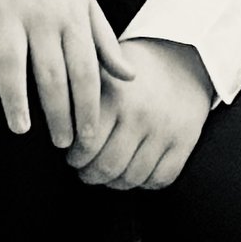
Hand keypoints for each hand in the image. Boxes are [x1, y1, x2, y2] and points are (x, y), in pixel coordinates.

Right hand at [0, 0, 133, 152]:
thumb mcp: (85, 4)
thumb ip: (105, 42)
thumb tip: (130, 77)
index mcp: (71, 18)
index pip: (85, 71)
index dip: (89, 106)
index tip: (90, 136)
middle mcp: (41, 17)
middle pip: (52, 74)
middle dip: (59, 113)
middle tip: (61, 145)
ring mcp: (8, 11)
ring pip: (12, 62)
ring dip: (15, 99)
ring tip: (20, 129)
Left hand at [69, 37, 214, 191]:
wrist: (180, 58)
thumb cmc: (130, 67)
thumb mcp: (102, 68)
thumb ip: (78, 93)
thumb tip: (55, 122)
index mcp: (115, 97)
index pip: (87, 144)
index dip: (75, 156)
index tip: (70, 155)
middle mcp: (140, 116)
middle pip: (108, 166)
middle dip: (90, 174)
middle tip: (84, 170)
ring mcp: (165, 131)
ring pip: (133, 177)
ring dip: (114, 183)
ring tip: (105, 174)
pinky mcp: (185, 142)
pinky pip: (161, 178)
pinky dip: (144, 183)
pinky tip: (132, 174)